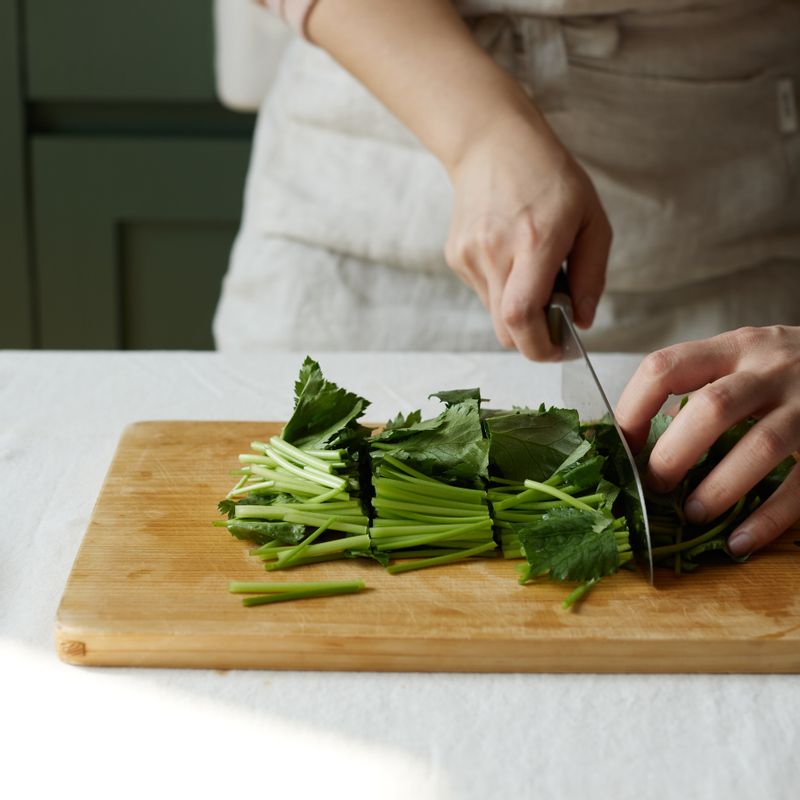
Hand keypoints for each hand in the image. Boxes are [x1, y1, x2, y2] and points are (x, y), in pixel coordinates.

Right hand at [444, 113, 611, 360]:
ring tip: (532, 270)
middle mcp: (495, 252)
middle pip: (506, 329)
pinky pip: (484, 293)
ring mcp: (469, 256)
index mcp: (535, 241)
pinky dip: (503, 289)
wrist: (491, 144)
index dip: (539, 347)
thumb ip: (591, 276)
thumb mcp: (591, 220)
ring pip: (495, 314)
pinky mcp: (456, 256)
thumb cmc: (550, 178)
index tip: (558, 350)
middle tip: (554, 322)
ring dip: (519, 309)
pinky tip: (510, 255)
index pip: (521, 316)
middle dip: (532, 338)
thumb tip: (583, 322)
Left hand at [616, 326, 799, 554]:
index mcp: (734, 348)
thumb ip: (700, 393)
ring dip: (719, 488)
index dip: (633, 408)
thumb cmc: (788, 371)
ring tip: (693, 513)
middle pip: (711, 408)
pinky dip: (767, 518)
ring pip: (761, 446)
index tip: (625, 444)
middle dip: (674, 453)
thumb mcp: (743, 363)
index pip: (666, 367)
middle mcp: (771, 370)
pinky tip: (739, 540)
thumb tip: (644, 445)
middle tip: (657, 485)